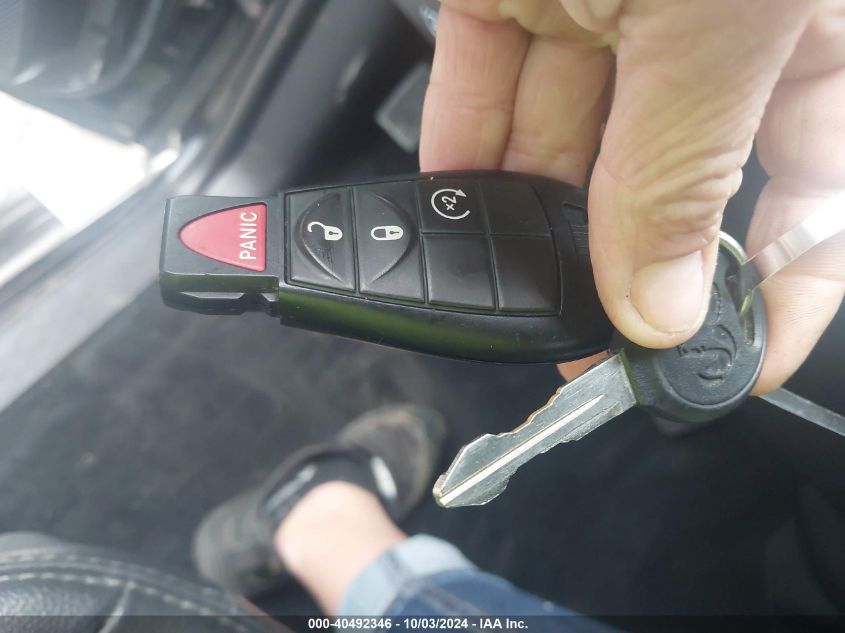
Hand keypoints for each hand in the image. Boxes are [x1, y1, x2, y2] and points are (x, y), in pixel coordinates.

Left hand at [419, 0, 844, 392]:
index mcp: (797, 26)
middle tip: (596, 337)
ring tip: (514, 284)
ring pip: (562, 132)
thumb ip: (686, 166)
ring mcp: (601, 1)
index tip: (741, 356)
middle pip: (665, 169)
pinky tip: (460, 204)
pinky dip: (463, 144)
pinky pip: (479, 78)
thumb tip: (663, 306)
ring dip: (532, 215)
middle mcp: (698, 26)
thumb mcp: (719, 26)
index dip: (782, 280)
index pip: (813, 181)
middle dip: (622, 259)